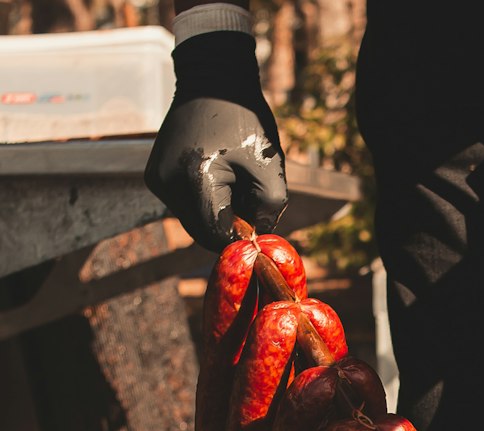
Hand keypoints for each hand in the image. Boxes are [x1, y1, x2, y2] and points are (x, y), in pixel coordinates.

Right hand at [144, 32, 285, 250]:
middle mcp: (168, 183)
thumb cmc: (244, 119)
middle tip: (246, 197)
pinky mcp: (154, 176)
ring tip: (230, 180)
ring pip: (192, 221)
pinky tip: (214, 174)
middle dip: (227, 225)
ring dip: (215, 214)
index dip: (240, 235)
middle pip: (202, 232)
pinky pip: (183, 205)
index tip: (256, 217)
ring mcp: (157, 180)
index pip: (217, 235)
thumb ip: (269, 210)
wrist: (212, 79)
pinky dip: (202, 201)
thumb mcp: (269, 166)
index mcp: (195, 179)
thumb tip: (253, 238)